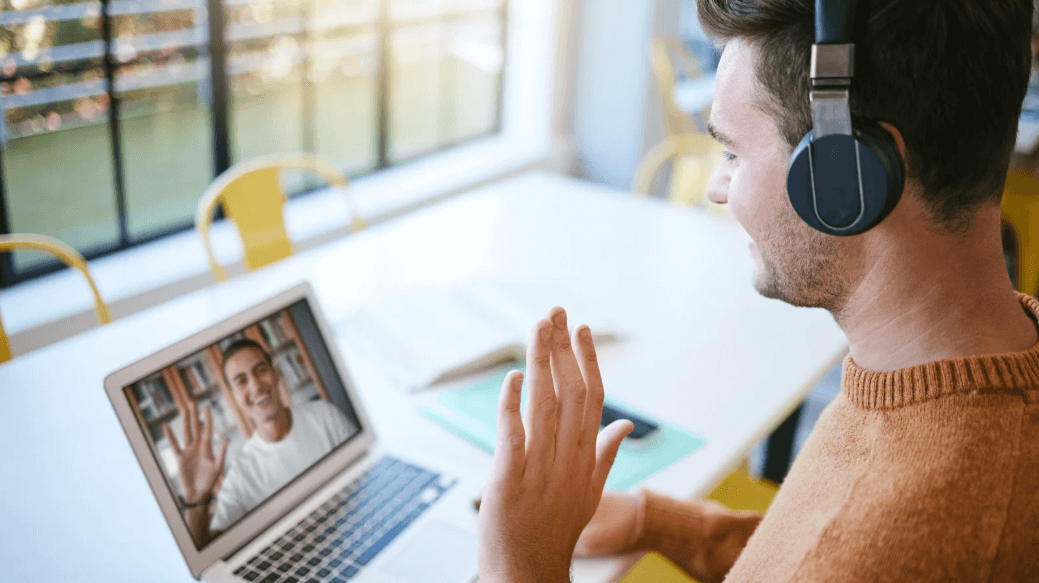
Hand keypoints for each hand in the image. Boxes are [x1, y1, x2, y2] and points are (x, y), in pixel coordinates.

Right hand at [164, 401, 228, 505]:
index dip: (207, 418)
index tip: (207, 406)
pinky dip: (171, 436)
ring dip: (185, 421)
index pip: (208, 429)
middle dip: (195, 415)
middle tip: (193, 402)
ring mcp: (188, 451)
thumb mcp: (218, 467)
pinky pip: (175, 445)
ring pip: (186, 432)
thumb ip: (221, 452)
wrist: (198, 493)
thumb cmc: (210, 480)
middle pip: (196, 427)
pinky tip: (167, 426)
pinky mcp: (180, 458)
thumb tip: (227, 438)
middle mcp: (198, 446)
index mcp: (208, 447)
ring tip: (183, 409)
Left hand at [478, 307, 633, 582]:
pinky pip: (512, 436)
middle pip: (571, 392)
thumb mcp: (589, 493)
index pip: (593, 399)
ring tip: (538, 326)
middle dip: (563, 348)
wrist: (530, 576)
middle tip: (556, 311)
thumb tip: (626, 426)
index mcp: (585, 458)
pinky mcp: (507, 481)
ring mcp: (539, 470)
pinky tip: (513, 377)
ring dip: (541, 362)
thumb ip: (606, 454)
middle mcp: (567, 459)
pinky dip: (512, 404)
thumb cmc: (556, 532)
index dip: (588, 361)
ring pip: (544, 405)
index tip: (582, 329)